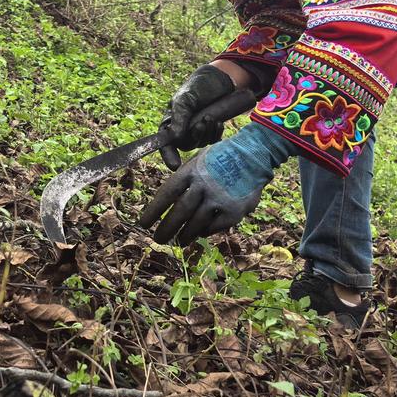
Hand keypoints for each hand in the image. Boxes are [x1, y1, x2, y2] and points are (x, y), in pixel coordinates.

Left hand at [140, 123, 293, 244]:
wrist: (253, 155)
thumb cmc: (221, 159)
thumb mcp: (199, 160)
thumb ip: (185, 179)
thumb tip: (168, 202)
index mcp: (191, 171)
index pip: (167, 194)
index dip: (153, 211)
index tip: (143, 224)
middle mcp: (203, 185)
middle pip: (179, 212)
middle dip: (166, 229)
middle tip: (158, 239)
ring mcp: (219, 199)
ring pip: (195, 224)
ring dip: (184, 235)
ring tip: (178, 241)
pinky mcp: (233, 211)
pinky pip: (213, 227)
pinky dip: (204, 232)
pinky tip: (200, 234)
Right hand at [159, 64, 236, 170]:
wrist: (217, 80)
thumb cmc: (196, 88)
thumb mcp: (185, 99)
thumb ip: (179, 118)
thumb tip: (176, 139)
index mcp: (170, 123)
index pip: (165, 144)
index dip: (168, 156)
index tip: (175, 165)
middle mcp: (181, 130)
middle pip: (186, 146)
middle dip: (196, 136)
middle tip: (203, 122)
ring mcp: (196, 131)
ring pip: (200, 144)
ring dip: (208, 133)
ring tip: (212, 117)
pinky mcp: (209, 131)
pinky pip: (212, 141)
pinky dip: (216, 134)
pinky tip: (219, 123)